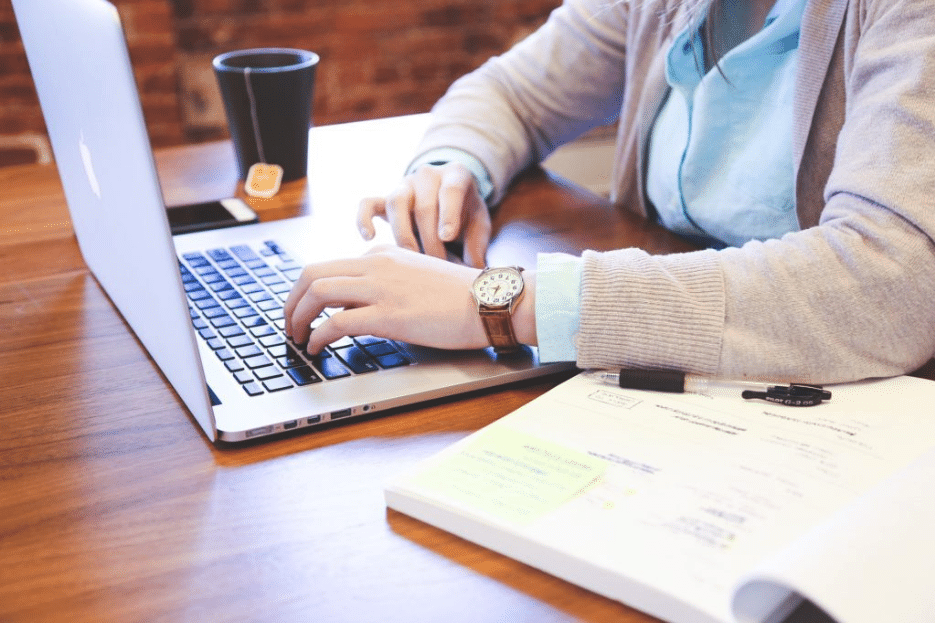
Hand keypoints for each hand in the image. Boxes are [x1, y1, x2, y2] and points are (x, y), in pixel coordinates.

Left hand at [284, 245, 488, 353]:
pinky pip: (336, 322)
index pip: (330, 266)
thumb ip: (386, 284)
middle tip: (289, 324)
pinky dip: (318, 336)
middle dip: (291, 301)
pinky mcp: (388, 314)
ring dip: (297, 317)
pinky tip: (317, 349)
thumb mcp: (416, 277)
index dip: (308, 292)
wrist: (489, 301)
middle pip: (312, 273)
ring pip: (317, 293)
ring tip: (297, 338)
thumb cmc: (460, 297)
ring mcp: (381, 288)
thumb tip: (357, 307)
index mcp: (383, 255)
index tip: (304, 310)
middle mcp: (376, 265)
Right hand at [357, 162, 490, 267]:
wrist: (448, 198)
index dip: (448, 214)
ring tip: (412, 260)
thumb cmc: (466, 214)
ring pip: (396, 203)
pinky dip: (364, 219)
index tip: (447, 237)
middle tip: (437, 265)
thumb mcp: (479, 224)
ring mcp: (404, 186)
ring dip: (404, 235)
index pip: (451, 190)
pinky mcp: (385, 198)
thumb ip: (477, 245)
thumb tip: (473, 270)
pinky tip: (369, 238)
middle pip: (424, 205)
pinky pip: (368, 203)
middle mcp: (427, 176)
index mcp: (456, 175)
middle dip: (430, 240)